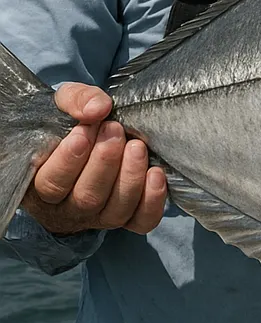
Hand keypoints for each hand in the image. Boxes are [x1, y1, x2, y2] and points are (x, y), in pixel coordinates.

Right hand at [20, 83, 166, 235]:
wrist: (95, 137)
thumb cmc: (74, 124)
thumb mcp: (66, 105)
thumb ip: (76, 101)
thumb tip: (97, 109)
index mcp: (42, 184)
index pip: (51, 183)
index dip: (69, 159)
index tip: (85, 129)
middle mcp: (70, 207)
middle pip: (86, 198)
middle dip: (104, 162)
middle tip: (115, 129)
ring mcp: (100, 216)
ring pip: (115, 210)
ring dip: (130, 177)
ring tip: (137, 146)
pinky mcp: (128, 217)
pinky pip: (142, 221)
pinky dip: (152, 201)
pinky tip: (156, 173)